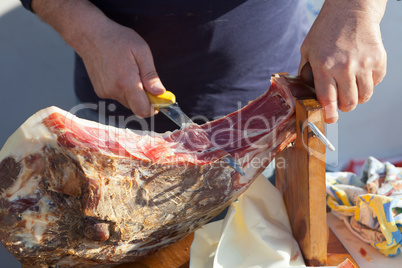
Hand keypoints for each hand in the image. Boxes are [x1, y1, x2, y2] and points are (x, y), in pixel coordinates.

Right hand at [32, 0, 164, 117]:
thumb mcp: (141, 51)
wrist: (90, 35)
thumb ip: (151, 75)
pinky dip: (123, 89)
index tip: (158, 99)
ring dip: (133, 93)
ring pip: (127, 102)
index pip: (142, 110)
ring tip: (130, 72)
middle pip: (136, 107)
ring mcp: (105, 92)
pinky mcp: (100, 91)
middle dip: (145, 98)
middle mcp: (114, 91)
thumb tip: (160, 92)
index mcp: (126, 82)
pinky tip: (120, 73)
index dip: (153, 108)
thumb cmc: (117, 39)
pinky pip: (117, 96)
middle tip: (145, 79)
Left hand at [299, 0, 386, 123]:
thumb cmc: (326, 30)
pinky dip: (368, 84)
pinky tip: (360, 74)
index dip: (329, 114)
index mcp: (324, 66)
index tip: (330, 119)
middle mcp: (344, 67)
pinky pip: (375, 83)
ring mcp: (363, 64)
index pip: (327, 99)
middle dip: (343, 107)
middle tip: (340, 103)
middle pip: (348, 103)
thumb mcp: (307, 49)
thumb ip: (306, 71)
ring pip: (364, 97)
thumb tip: (306, 91)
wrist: (351, 10)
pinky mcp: (378, 60)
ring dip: (357, 98)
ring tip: (350, 89)